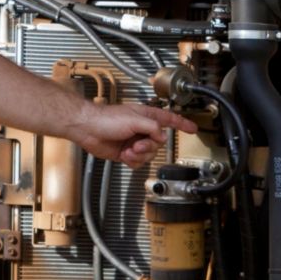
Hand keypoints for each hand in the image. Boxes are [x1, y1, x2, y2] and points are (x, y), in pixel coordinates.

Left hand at [71, 100, 196, 166]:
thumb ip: (152, 128)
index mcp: (146, 117)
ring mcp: (134, 141)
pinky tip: (124, 155)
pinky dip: (132, 161)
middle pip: (158, 143)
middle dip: (148, 147)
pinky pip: (138, 162)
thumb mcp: (134, 120)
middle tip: (137, 145)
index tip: (193, 128)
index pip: (170, 119)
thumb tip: (161, 137)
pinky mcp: (126, 152)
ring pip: (149, 154)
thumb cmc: (105, 119)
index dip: (183, 124)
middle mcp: (142, 129)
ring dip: (138, 155)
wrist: (87, 129)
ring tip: (128, 150)